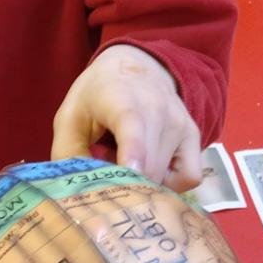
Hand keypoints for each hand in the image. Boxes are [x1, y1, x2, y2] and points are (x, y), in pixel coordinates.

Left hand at [50, 45, 201, 189]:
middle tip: (107, 181)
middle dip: (126, 187)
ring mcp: (180, 124)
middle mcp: (158, 109)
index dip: (134, 151)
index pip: (132, 126)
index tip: (131, 171)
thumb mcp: (69, 119)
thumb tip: (78, 196)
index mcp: (121, 100)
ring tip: (127, 167)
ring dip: (144, 184)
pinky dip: (172, 184)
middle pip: (149, 167)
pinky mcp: (194, 136)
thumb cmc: (96, 97)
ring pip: (167, 177)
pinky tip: (152, 171)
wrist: (137, 66)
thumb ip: (68, 156)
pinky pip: (189, 176)